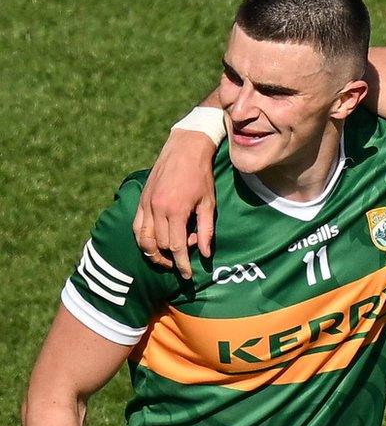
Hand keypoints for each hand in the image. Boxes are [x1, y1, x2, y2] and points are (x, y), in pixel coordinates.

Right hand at [132, 129, 217, 278]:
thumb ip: (206, 230)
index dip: (182, 264)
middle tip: (187, 252)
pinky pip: (136, 226)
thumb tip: (205, 254)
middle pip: (160, 245)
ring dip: (153, 253)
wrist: (185, 149)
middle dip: (172, 257)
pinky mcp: (141, 200)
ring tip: (166, 258)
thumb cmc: (201, 176)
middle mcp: (156, 209)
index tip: (188, 276)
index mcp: (175, 211)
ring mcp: (146, 204)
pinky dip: (143, 239)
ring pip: (143, 239)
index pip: (177, 247)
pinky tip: (154, 243)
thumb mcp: (209, 204)